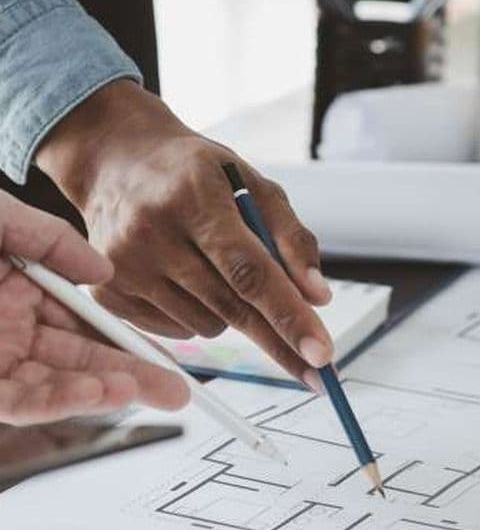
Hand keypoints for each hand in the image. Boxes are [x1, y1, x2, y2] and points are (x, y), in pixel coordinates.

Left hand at [0, 191, 188, 424]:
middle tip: (179, 389)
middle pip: (86, 359)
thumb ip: (50, 237)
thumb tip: (101, 268)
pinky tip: (97, 392)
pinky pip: (23, 402)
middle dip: (137, 375)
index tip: (171, 348)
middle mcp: (15, 326)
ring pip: (61, 386)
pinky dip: (61, 401)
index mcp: (23, 288)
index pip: (91, 321)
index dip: (132, 337)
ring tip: (149, 390)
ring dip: (107, 390)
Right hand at [36, 80, 333, 388]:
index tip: (321, 353)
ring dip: (232, 313)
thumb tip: (317, 297)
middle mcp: (151, 232)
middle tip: (319, 368)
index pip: (250, 271)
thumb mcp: (250, 183)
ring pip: (209, 326)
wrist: (116, 161)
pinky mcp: (109, 295)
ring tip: (214, 267)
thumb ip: (291, 237)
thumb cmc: (192, 173)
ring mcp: (124, 267)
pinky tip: (187, 279)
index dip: (288, 315)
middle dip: (280, 340)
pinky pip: (180, 332)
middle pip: (233, 307)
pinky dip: (199, 316)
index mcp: (193, 196)